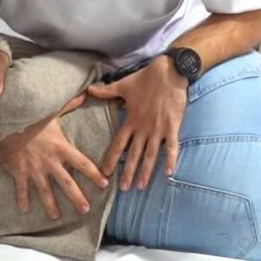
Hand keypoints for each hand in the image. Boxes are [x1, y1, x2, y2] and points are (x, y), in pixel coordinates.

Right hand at [0, 95, 109, 219]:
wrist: (6, 121)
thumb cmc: (31, 116)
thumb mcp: (52, 111)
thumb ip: (70, 105)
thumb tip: (86, 94)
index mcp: (61, 148)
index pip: (83, 163)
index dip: (95, 174)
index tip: (105, 184)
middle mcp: (50, 161)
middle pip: (67, 183)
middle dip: (77, 198)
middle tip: (86, 210)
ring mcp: (35, 169)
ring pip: (45, 191)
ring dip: (51, 205)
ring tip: (57, 217)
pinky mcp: (19, 172)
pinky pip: (22, 189)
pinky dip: (23, 199)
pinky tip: (24, 209)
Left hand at [89, 57, 187, 190]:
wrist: (169, 71)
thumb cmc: (146, 78)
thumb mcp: (123, 85)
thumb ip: (106, 91)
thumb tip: (88, 90)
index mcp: (131, 120)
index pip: (118, 144)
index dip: (112, 159)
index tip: (106, 173)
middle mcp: (143, 128)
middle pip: (134, 155)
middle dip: (128, 172)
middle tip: (123, 189)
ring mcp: (158, 129)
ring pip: (151, 155)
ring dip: (146, 172)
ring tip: (142, 186)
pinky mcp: (173, 127)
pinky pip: (172, 147)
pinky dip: (170, 160)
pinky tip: (169, 173)